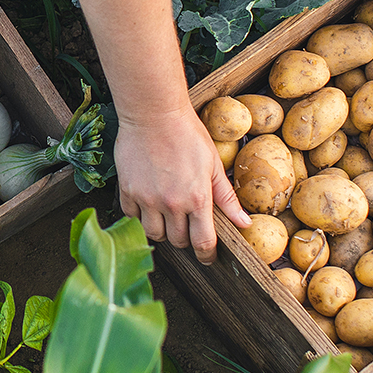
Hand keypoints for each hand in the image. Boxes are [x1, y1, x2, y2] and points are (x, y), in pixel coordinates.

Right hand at [114, 106, 250, 263]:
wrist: (154, 113)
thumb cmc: (188, 134)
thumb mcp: (213, 165)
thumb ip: (227, 197)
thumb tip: (245, 223)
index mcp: (197, 199)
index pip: (203, 242)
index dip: (207, 255)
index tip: (208, 258)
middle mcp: (171, 204)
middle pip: (177, 241)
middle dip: (185, 240)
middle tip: (188, 228)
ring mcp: (147, 199)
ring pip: (153, 234)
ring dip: (162, 231)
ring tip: (168, 217)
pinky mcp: (127, 191)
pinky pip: (132, 217)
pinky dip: (140, 216)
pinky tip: (149, 204)